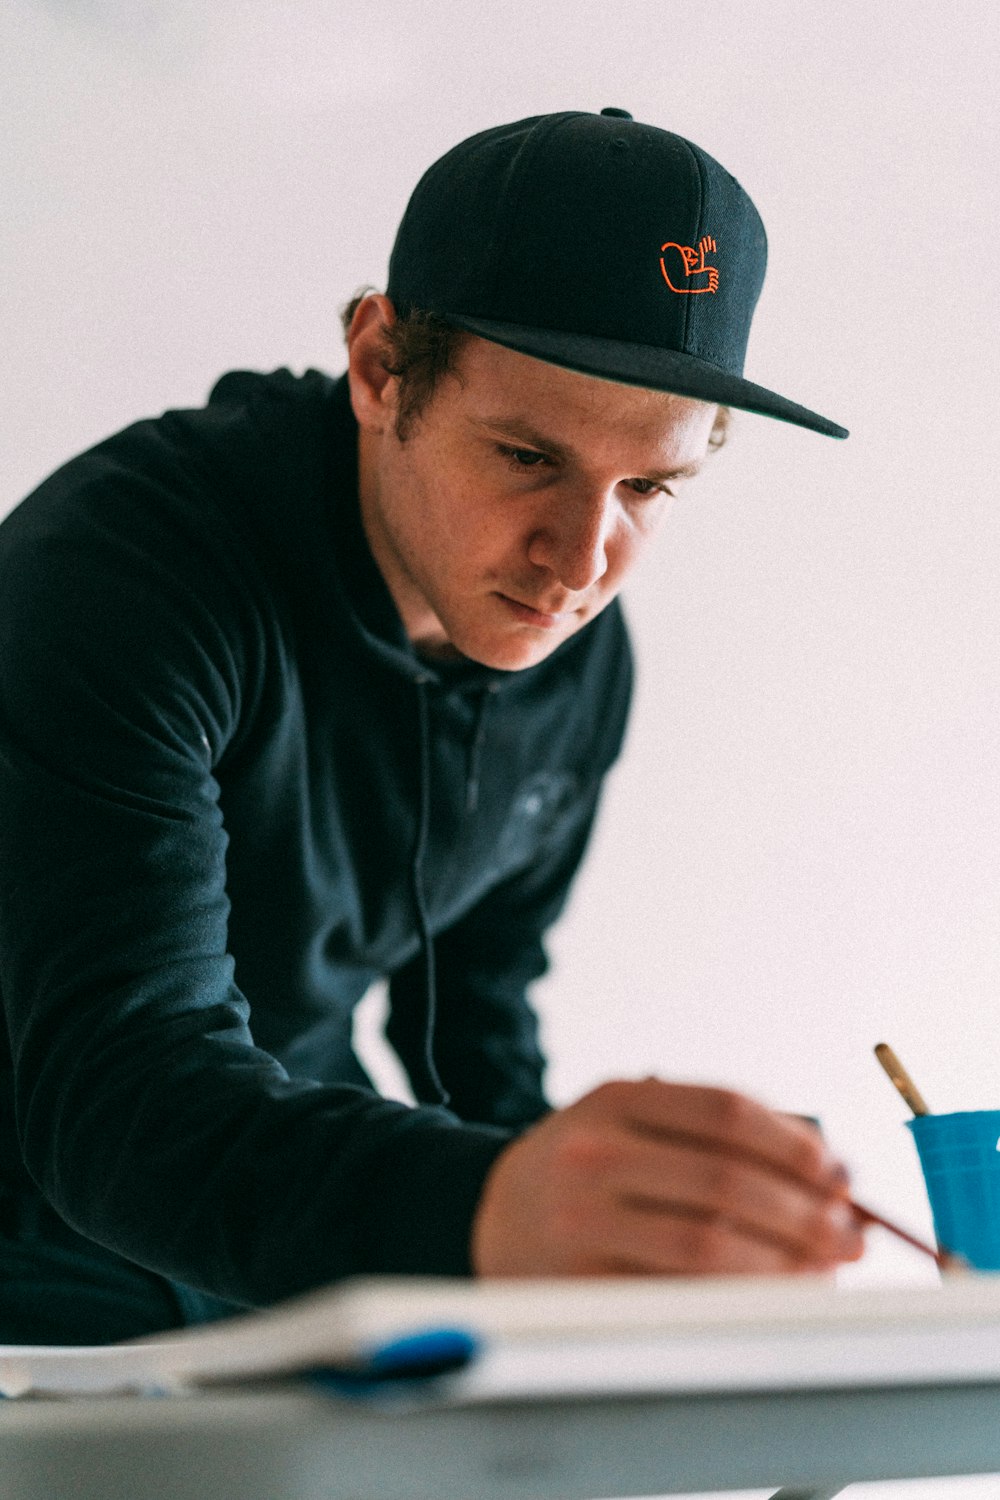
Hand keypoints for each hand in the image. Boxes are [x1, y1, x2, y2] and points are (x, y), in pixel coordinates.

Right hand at [470, 1077, 863, 1276]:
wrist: (494, 1214)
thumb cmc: (589, 1166)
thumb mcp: (632, 1120)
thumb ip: (714, 1133)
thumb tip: (827, 1174)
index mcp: (615, 1099)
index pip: (725, 1111)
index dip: (793, 1145)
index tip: (837, 1173)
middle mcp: (593, 1152)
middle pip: (725, 1181)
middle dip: (805, 1212)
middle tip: (850, 1234)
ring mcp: (582, 1219)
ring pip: (708, 1246)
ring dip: (784, 1262)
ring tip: (824, 1268)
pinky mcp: (582, 1282)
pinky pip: (679, 1295)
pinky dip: (740, 1299)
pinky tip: (772, 1295)